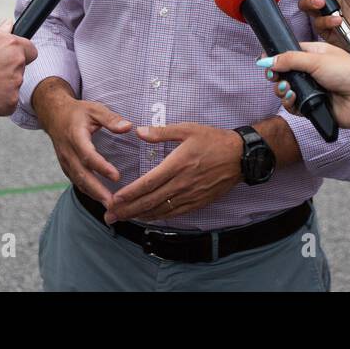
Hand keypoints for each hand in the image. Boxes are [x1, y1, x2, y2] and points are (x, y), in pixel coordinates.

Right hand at [0, 20, 37, 116]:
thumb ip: (0, 33)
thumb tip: (9, 24)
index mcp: (13, 46)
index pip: (31, 51)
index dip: (21, 55)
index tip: (9, 58)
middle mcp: (18, 64)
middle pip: (19, 69)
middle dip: (7, 71)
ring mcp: (16, 84)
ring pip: (13, 86)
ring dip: (2, 86)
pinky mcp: (11, 102)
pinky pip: (8, 102)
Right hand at [33, 79, 131, 204]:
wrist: (54, 115)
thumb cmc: (78, 112)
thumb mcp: (95, 109)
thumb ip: (111, 119)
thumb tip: (128, 127)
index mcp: (75, 136)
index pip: (88, 155)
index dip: (101, 167)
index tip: (116, 177)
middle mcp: (68, 151)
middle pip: (82, 174)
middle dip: (97, 190)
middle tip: (113, 203)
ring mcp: (65, 161)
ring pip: (78, 181)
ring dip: (93, 195)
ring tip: (110, 206)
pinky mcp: (66, 167)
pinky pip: (76, 181)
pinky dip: (88, 192)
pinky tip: (101, 199)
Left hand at [107, 123, 241, 222]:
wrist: (240, 156)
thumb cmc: (213, 140)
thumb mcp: (187, 129)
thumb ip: (161, 132)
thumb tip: (139, 132)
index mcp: (177, 164)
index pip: (148, 183)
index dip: (130, 193)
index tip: (114, 199)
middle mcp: (182, 183)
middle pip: (150, 201)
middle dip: (128, 210)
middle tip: (109, 215)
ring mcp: (190, 195)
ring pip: (160, 210)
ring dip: (139, 216)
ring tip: (122, 219)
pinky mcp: (198, 202)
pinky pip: (174, 214)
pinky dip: (158, 217)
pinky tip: (147, 218)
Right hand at [262, 43, 349, 147]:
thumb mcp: (318, 60)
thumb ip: (290, 59)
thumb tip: (267, 60)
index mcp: (316, 54)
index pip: (290, 53)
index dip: (276, 57)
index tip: (264, 62)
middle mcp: (314, 71)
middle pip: (286, 73)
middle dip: (277, 75)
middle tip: (274, 77)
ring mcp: (314, 89)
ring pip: (288, 90)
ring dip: (283, 90)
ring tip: (288, 89)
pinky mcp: (315, 106)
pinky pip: (295, 106)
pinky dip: (291, 104)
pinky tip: (294, 99)